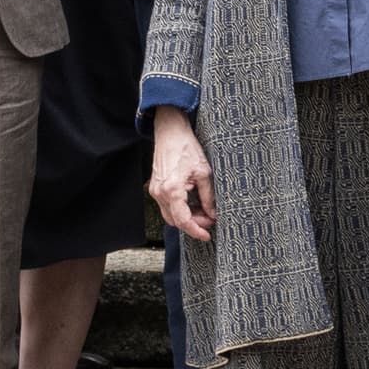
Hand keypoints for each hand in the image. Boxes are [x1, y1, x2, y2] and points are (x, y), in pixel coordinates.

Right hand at [147, 107, 215, 242]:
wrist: (170, 132)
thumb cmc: (186, 148)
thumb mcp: (204, 173)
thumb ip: (208, 197)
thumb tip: (213, 214)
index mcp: (172, 190)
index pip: (183, 220)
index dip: (196, 231)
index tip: (207, 235)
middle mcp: (159, 193)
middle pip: (175, 221)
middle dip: (193, 224)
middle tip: (210, 219)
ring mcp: (155, 191)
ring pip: (170, 215)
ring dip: (186, 217)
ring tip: (204, 211)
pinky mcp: (155, 187)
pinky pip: (167, 206)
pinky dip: (180, 209)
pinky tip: (193, 204)